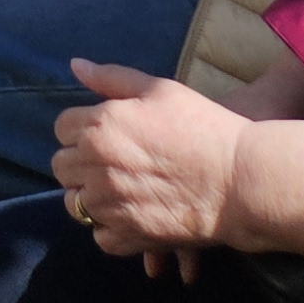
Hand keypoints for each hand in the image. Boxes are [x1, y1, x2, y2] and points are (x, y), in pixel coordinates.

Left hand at [52, 60, 243, 257]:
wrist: (241, 179)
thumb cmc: (203, 128)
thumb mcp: (159, 90)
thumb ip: (112, 78)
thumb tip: (76, 66)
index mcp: (100, 125)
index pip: (62, 128)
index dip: (80, 130)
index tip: (101, 136)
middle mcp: (97, 165)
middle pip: (62, 167)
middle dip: (80, 163)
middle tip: (108, 165)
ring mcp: (111, 204)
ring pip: (75, 204)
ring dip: (90, 198)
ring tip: (116, 192)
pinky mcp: (129, 235)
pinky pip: (101, 237)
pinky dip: (111, 230)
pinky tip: (130, 216)